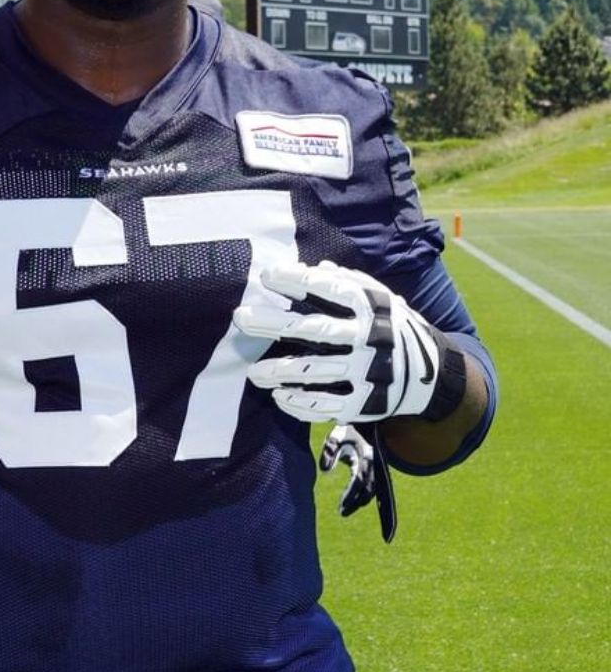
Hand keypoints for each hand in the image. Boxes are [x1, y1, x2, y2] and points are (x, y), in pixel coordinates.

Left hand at [235, 258, 462, 424]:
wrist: (431, 373)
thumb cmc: (390, 326)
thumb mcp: (379, 298)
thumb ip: (346, 283)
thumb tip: (312, 266)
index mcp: (372, 306)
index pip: (329, 289)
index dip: (296, 280)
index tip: (267, 277)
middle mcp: (369, 337)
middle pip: (314, 330)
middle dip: (274, 324)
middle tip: (240, 318)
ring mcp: (367, 371)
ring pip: (314, 371)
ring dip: (279, 370)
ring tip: (252, 372)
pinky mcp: (365, 402)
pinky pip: (326, 405)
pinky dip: (299, 403)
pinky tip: (278, 397)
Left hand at [319, 423, 396, 541]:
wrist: (367, 419)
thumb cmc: (348, 428)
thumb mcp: (335, 436)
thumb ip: (329, 452)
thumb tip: (325, 471)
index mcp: (365, 458)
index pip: (358, 483)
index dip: (350, 497)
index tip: (340, 508)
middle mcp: (374, 464)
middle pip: (368, 491)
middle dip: (355, 503)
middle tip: (342, 513)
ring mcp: (377, 466)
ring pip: (373, 489)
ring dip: (361, 501)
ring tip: (346, 509)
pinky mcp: (376, 467)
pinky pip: (373, 485)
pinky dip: (366, 494)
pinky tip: (356, 501)